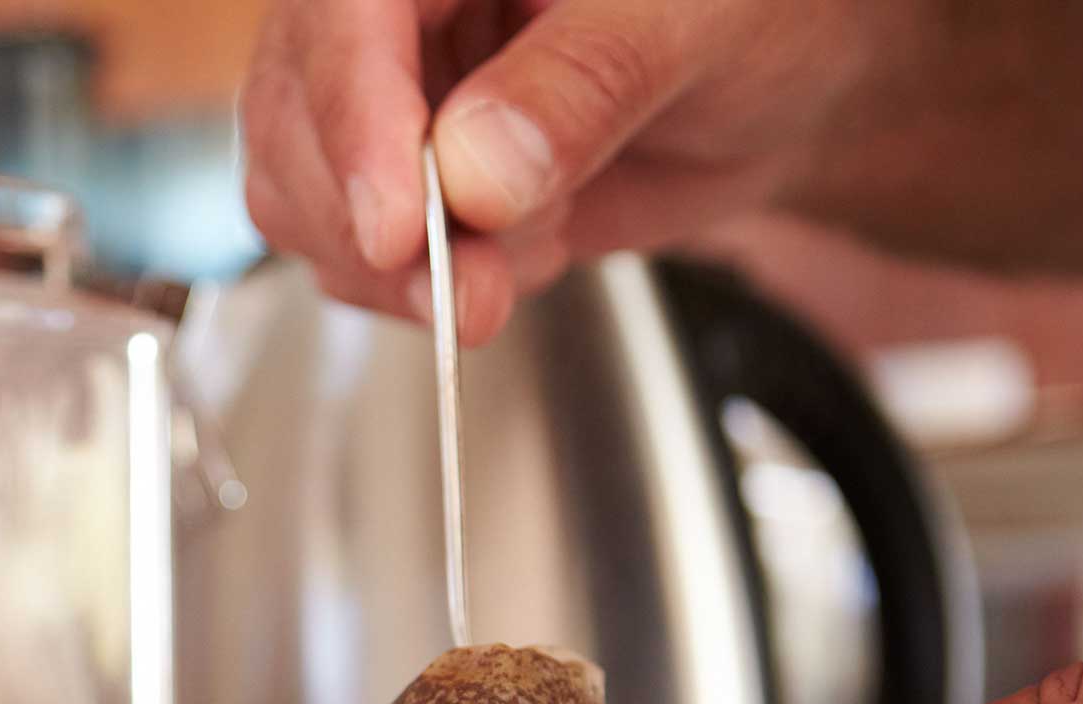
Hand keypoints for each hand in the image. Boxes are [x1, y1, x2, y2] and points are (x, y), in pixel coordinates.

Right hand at [241, 0, 1082, 343]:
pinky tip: (515, 257)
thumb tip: (476, 170)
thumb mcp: (702, 21)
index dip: (353, 119)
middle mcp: (396, 6)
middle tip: (465, 295)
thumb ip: (588, 84)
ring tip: (522, 264)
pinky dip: (418, 288)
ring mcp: (387, 89)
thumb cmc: (765, 13)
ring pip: (301, 191)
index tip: (396, 229)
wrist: (787, 86)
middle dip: (370, 223)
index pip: (347, 8)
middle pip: (295, 107)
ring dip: (395, 270)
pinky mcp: (396, 174)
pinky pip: (348, 250)